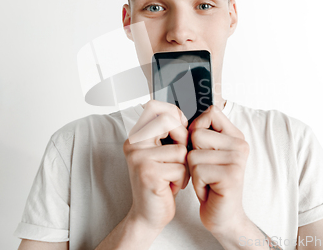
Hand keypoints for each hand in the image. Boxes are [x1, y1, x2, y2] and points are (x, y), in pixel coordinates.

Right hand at [123, 100, 189, 231]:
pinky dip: (182, 179)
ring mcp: (139, 158)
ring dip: (184, 166)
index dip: (174, 113)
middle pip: (167, 121)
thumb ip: (169, 133)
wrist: (149, 215)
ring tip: (173, 176)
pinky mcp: (148, 173)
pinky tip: (171, 187)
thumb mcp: (164, 153)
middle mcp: (133, 144)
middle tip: (180, 156)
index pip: (154, 107)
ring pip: (180, 149)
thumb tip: (188, 114)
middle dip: (183, 137)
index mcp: (136, 137)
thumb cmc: (161, 183)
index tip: (182, 126)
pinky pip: (180, 168)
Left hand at [186, 104, 249, 234]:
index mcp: (236, 136)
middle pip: (197, 134)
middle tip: (206, 171)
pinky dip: (196, 183)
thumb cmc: (211, 183)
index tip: (200, 147)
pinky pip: (196, 170)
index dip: (197, 127)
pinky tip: (209, 190)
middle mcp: (240, 145)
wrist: (223, 216)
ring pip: (193, 154)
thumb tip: (181, 115)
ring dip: (193, 172)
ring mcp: (237, 160)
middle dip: (192, 156)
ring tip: (207, 181)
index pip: (211, 112)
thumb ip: (202, 133)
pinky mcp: (230, 176)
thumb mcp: (207, 153)